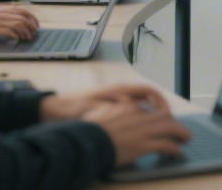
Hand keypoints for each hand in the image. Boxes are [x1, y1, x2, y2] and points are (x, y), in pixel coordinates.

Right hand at [0, 5, 39, 42]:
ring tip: (27, 38)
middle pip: (22, 17)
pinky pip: (9, 31)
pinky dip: (16, 35)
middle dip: (31, 26)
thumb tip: (15, 23)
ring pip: (18, 24)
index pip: (22, 10)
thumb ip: (2, 17)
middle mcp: (0, 13)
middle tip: (34, 34)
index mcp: (1, 9)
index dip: (32, 17)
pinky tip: (17, 39)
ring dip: (25, 32)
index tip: (36, 25)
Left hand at [41, 84, 170, 121]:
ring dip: (151, 116)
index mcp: (119, 89)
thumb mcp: (95, 109)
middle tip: (166, 127)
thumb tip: (136, 111)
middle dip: (160, 111)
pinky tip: (138, 132)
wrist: (54, 109)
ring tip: (156, 131)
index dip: (161, 102)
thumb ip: (114, 109)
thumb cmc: (73, 107)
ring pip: (141, 106)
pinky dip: (140, 120)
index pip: (149, 91)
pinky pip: (132, 112)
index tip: (167, 116)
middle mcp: (121, 92)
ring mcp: (116, 99)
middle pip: (148, 98)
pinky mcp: (111, 108)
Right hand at [85, 101, 192, 166]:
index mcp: (128, 108)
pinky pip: (166, 145)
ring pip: (170, 128)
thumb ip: (110, 113)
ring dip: (181, 134)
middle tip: (182, 132)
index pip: (150, 111)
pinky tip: (177, 153)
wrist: (85, 143)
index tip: (164, 124)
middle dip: (176, 125)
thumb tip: (110, 112)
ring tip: (186, 139)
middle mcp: (138, 116)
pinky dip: (174, 149)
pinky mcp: (143, 145)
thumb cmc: (88, 133)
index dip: (160, 119)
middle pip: (164, 117)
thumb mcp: (99, 116)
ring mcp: (142, 130)